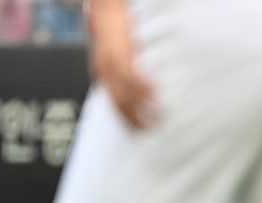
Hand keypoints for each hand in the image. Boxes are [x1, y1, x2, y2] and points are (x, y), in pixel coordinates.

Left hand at [87, 0, 157, 128]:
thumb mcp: (112, 50)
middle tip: (150, 130)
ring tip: (159, 117)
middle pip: (118, 104)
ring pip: (126, 95)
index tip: (138, 132)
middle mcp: (104, 70)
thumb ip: (121, 65)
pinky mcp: (121, 54)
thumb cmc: (112, 24)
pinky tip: (157, 95)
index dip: (126, 120)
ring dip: (143, 109)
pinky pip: (133, 78)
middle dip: (134, 120)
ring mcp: (111, 63)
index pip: (113, 104)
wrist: (106, 6)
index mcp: (101, 71)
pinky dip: (145, 90)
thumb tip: (132, 79)